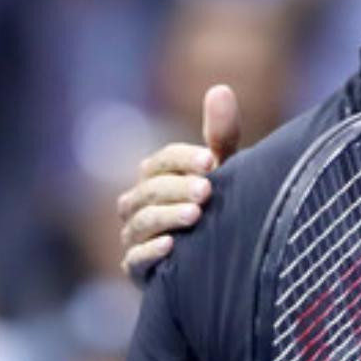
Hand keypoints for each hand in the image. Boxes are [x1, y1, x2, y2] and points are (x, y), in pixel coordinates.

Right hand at [119, 85, 241, 278]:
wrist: (220, 264)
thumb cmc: (220, 208)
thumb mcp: (225, 172)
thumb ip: (221, 135)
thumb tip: (221, 88)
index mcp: (156, 177)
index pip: (160, 161)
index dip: (181, 159)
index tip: (211, 160)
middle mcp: (138, 205)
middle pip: (148, 191)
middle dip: (177, 188)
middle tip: (208, 189)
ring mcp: (134, 238)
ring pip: (140, 222)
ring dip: (166, 216)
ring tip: (195, 215)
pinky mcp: (138, 272)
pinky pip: (134, 262)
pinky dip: (150, 253)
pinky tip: (172, 247)